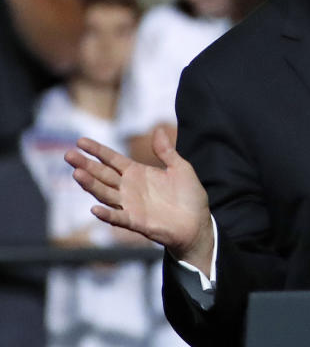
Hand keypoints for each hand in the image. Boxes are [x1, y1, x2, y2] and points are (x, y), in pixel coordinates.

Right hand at [64, 127, 214, 274]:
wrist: (197, 223)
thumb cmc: (189, 195)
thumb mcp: (180, 168)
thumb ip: (166, 151)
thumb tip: (158, 130)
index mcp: (138, 173)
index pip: (112, 159)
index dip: (97, 150)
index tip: (80, 141)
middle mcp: (129, 188)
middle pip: (103, 174)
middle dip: (86, 165)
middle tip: (68, 155)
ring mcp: (130, 205)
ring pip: (105, 193)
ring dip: (91, 185)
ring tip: (77, 174)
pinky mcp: (136, 222)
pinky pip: (118, 217)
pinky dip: (107, 214)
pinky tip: (95, 208)